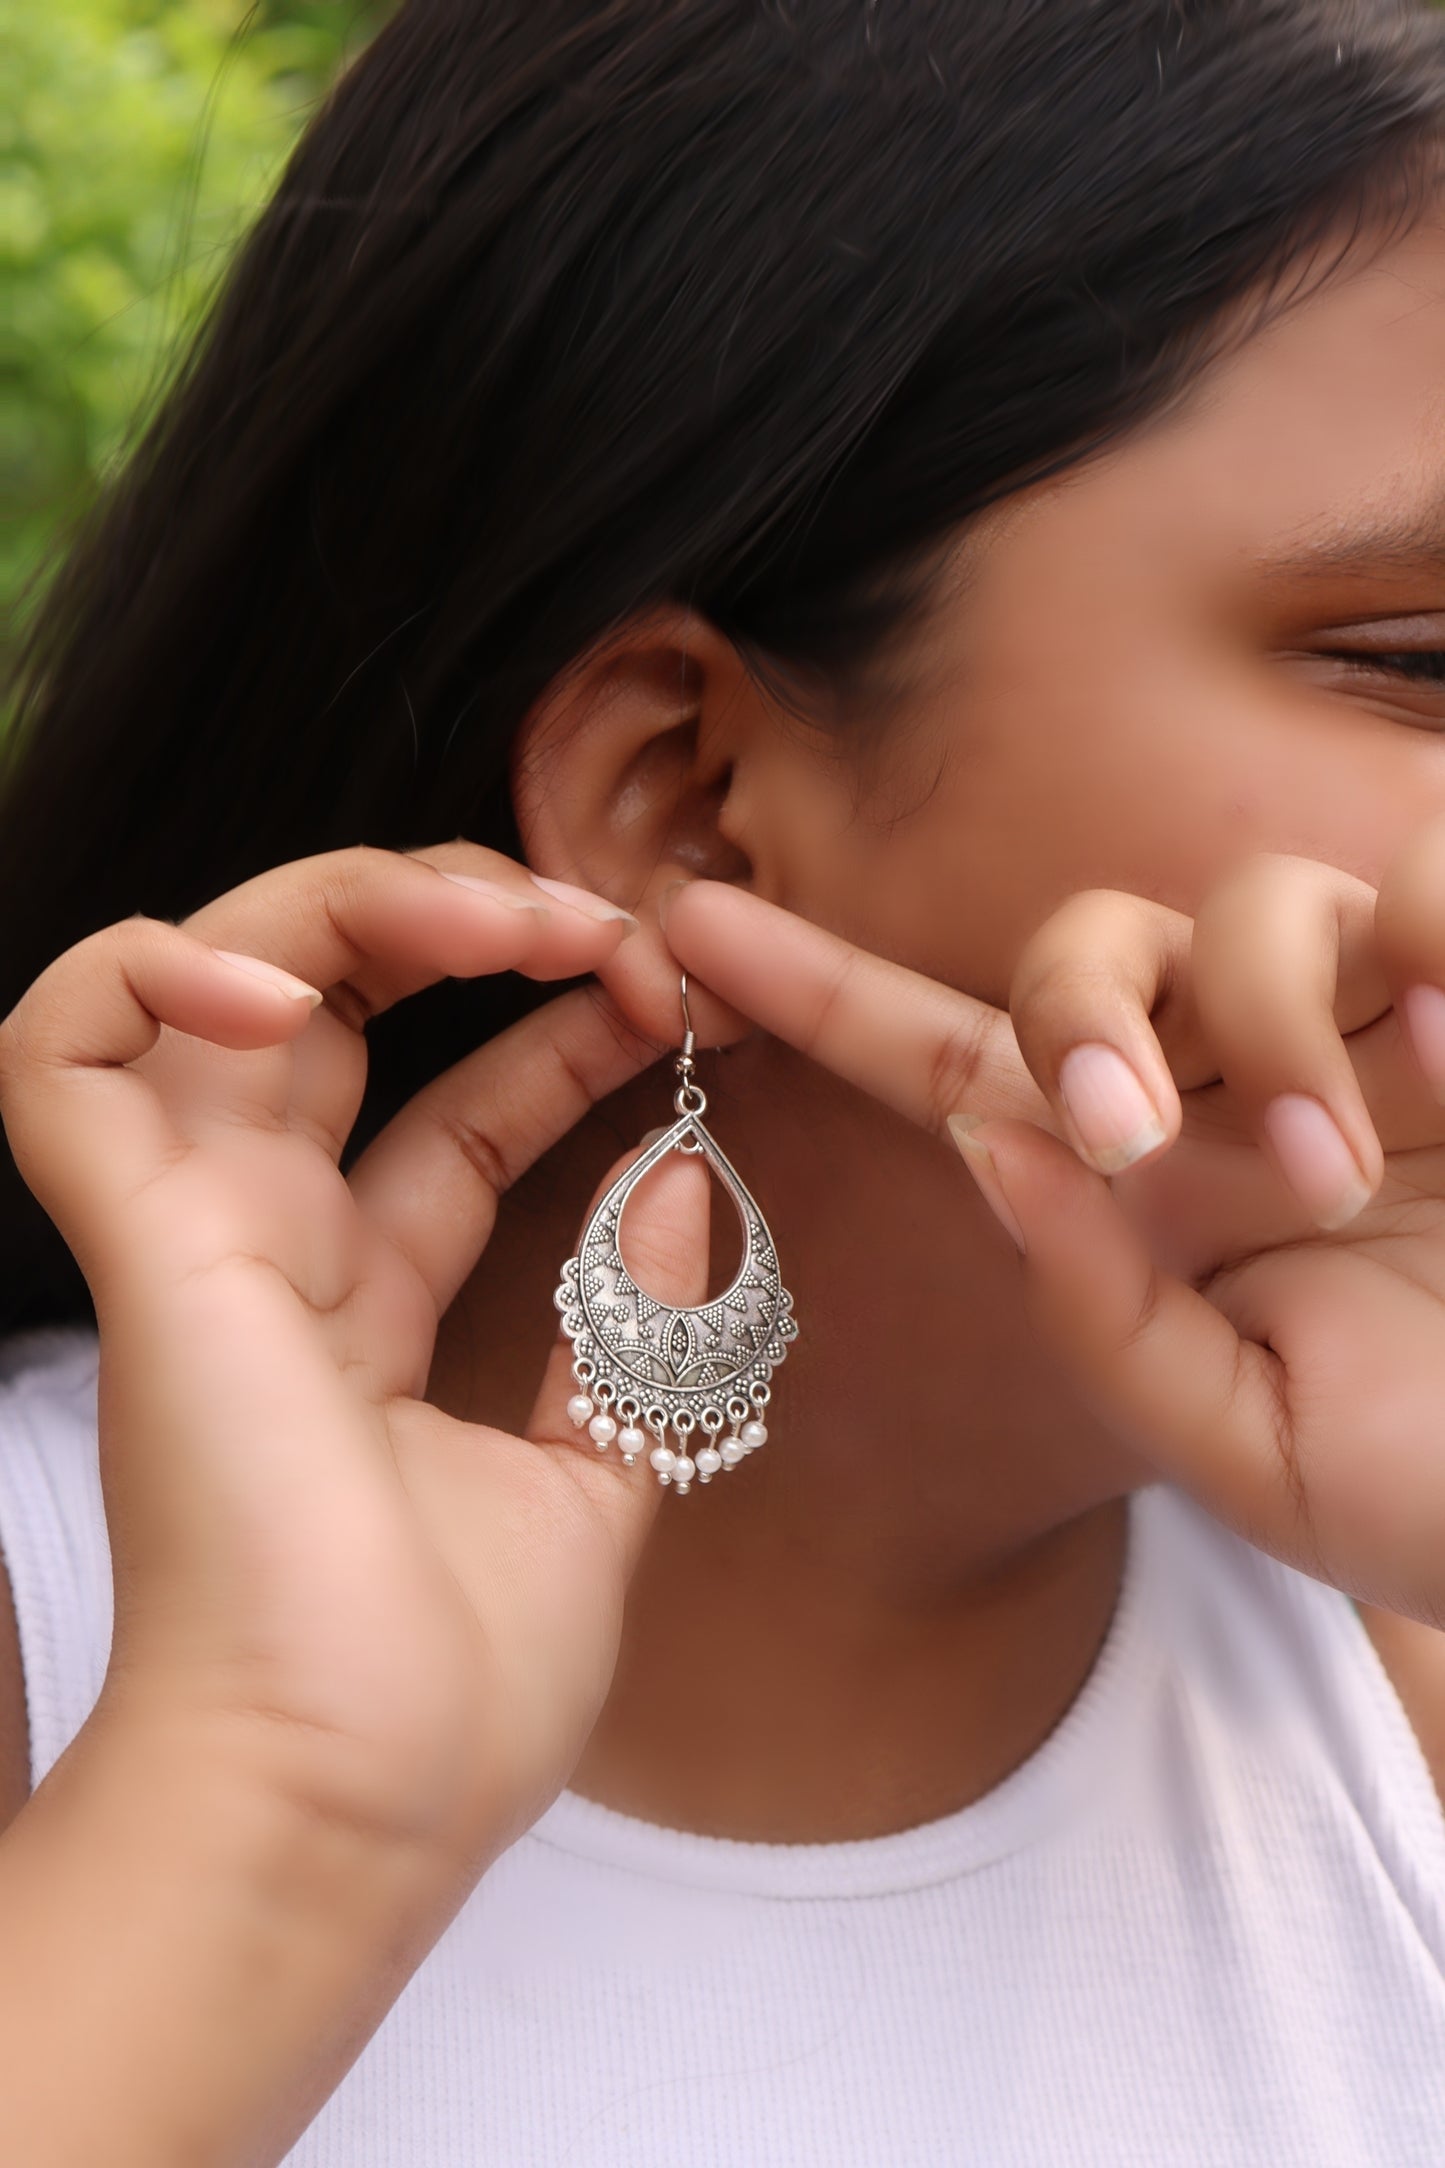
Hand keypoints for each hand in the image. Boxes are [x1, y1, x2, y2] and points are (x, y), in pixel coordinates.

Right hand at [0, 844, 707, 1866]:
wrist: (354, 1808)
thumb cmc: (452, 1692)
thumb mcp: (593, 1486)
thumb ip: (637, 1331)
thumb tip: (688, 1180)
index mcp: (363, 1312)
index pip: (452, 1118)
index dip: (555, 1033)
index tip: (670, 1002)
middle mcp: (269, 1254)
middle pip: (333, 1010)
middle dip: (470, 926)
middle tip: (607, 926)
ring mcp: (194, 1237)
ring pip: (203, 981)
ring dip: (351, 904)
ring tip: (502, 914)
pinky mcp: (140, 1245)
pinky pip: (64, 1051)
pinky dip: (158, 974)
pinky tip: (305, 988)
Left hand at [662, 815, 1444, 1625]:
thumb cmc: (1444, 1490)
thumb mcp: (1245, 1448)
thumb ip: (1099, 1305)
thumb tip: (986, 1134)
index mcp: (1146, 1196)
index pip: (951, 1064)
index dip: (814, 990)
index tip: (677, 921)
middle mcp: (1234, 1093)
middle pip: (1073, 942)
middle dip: (1079, 1004)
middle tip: (1137, 1130)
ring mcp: (1363, 1032)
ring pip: (1241, 901)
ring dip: (1269, 1020)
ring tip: (1355, 1161)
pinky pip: (1416, 876)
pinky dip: (1419, 952)